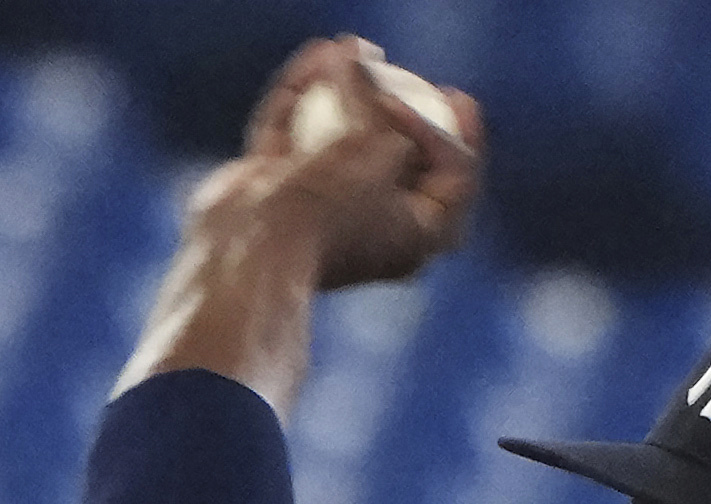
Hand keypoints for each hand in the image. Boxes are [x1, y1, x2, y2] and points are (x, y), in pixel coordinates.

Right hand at [203, 37, 485, 295]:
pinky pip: (296, 136)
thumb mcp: (379, 148)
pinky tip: (317, 55)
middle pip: (397, 161)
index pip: (453, 182)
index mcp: (417, 238)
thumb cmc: (332, 207)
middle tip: (412, 77)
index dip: (457, 134)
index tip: (451, 97)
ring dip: (346, 94)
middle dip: (400, 111)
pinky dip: (305, 97)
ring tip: (351, 48)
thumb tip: (364, 57)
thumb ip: (384, 104)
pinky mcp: (279, 192)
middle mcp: (374, 229)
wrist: (253, 248)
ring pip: (340, 143)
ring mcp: (322, 212)